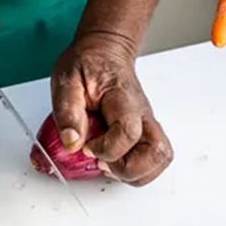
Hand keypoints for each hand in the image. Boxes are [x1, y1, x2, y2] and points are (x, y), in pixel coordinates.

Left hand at [51, 31, 172, 185]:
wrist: (104, 52)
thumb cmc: (87, 65)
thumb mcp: (66, 81)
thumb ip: (68, 111)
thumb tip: (72, 143)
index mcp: (123, 100)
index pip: (128, 132)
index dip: (106, 148)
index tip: (85, 146)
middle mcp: (142, 115)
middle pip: (157, 153)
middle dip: (127, 169)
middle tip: (101, 161)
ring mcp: (147, 125)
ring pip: (159, 159)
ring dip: (135, 172)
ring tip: (108, 164)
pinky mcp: (144, 133)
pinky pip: (152, 159)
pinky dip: (136, 170)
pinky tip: (114, 162)